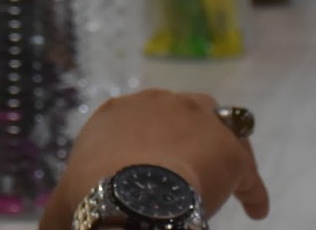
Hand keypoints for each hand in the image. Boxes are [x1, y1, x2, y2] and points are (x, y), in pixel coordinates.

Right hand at [40, 90, 269, 229]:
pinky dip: (253, 190)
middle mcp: (160, 104)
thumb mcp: (62, 205)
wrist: (129, 197)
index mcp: (116, 114)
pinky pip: (247, 171)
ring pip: (221, 130)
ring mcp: (199, 120)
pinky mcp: (230, 149)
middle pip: (183, 116)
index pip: (139, 121)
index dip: (148, 147)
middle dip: (188, 141)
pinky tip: (257, 209)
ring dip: (222, 155)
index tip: (151, 173)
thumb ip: (58, 213)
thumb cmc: (89, 197)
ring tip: (224, 185)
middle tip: (186, 177)